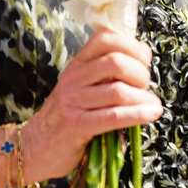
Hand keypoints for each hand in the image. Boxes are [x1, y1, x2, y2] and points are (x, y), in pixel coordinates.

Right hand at [21, 28, 160, 181]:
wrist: (36, 148)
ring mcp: (72, 101)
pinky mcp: (76, 125)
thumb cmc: (70, 116)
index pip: (106, 39)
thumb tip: (144, 63)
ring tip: (151, 105)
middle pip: (116, 62)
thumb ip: (107, 75)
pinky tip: (151, 114)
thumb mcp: (84, 88)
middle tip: (145, 88)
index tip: (144, 62)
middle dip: (140, 74)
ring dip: (143, 98)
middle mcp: (73, 78)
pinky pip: (114, 116)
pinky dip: (138, 114)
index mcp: (77, 64)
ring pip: (118, 91)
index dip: (133, 47)